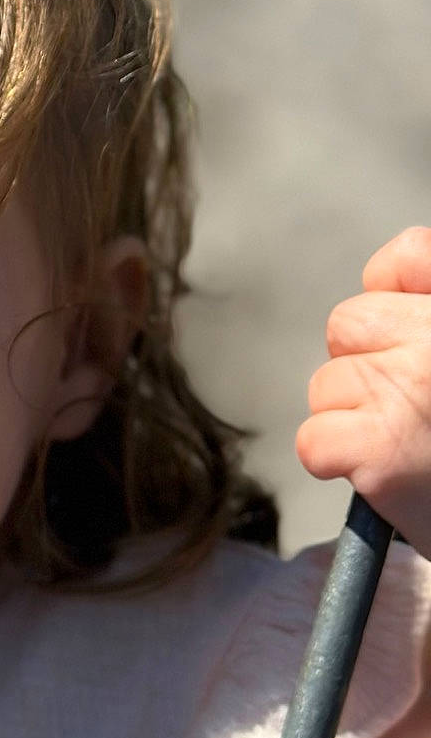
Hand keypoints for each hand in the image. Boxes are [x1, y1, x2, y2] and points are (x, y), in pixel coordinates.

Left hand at [297, 227, 430, 557]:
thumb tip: (383, 284)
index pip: (407, 256)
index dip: (399, 295)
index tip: (417, 328)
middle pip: (350, 324)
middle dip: (370, 364)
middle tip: (423, 412)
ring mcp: (407, 392)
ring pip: (328, 384)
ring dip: (356, 418)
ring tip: (420, 452)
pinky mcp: (379, 450)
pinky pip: (316, 440)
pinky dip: (341, 465)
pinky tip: (389, 480)